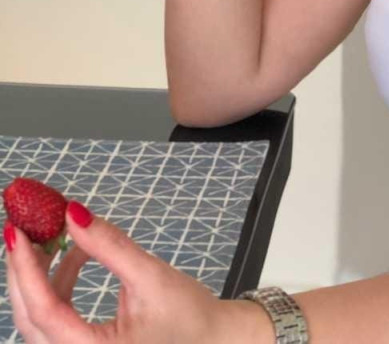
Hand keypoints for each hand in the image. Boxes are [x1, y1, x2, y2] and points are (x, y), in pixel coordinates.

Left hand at [4, 202, 270, 342]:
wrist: (212, 342)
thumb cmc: (189, 319)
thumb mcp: (150, 276)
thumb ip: (108, 246)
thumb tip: (73, 214)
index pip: (44, 310)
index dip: (26, 269)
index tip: (17, 232)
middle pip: (30, 319)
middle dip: (25, 271)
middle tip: (25, 229)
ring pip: (39, 321)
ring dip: (41, 278)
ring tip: (58, 236)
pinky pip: (55, 322)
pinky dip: (57, 288)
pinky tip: (76, 258)